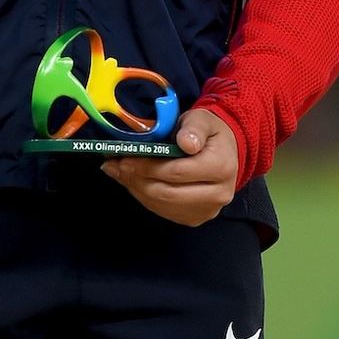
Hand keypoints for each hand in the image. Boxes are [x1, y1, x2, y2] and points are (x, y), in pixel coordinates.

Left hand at [99, 109, 238, 225]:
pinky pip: (164, 211)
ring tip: (117, 172)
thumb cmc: (209, 133)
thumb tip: (185, 143)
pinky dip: (144, 197)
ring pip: (162, 204)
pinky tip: (131, 181)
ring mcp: (207, 210)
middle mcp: (218, 194)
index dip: (148, 166)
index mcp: (221, 167)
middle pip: (167, 192)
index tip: (126, 157)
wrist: (224, 152)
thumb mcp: (202, 120)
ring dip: (136, 189)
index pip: (177, 172)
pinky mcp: (195, 218)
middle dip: (136, 179)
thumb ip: (193, 128)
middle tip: (114, 165)